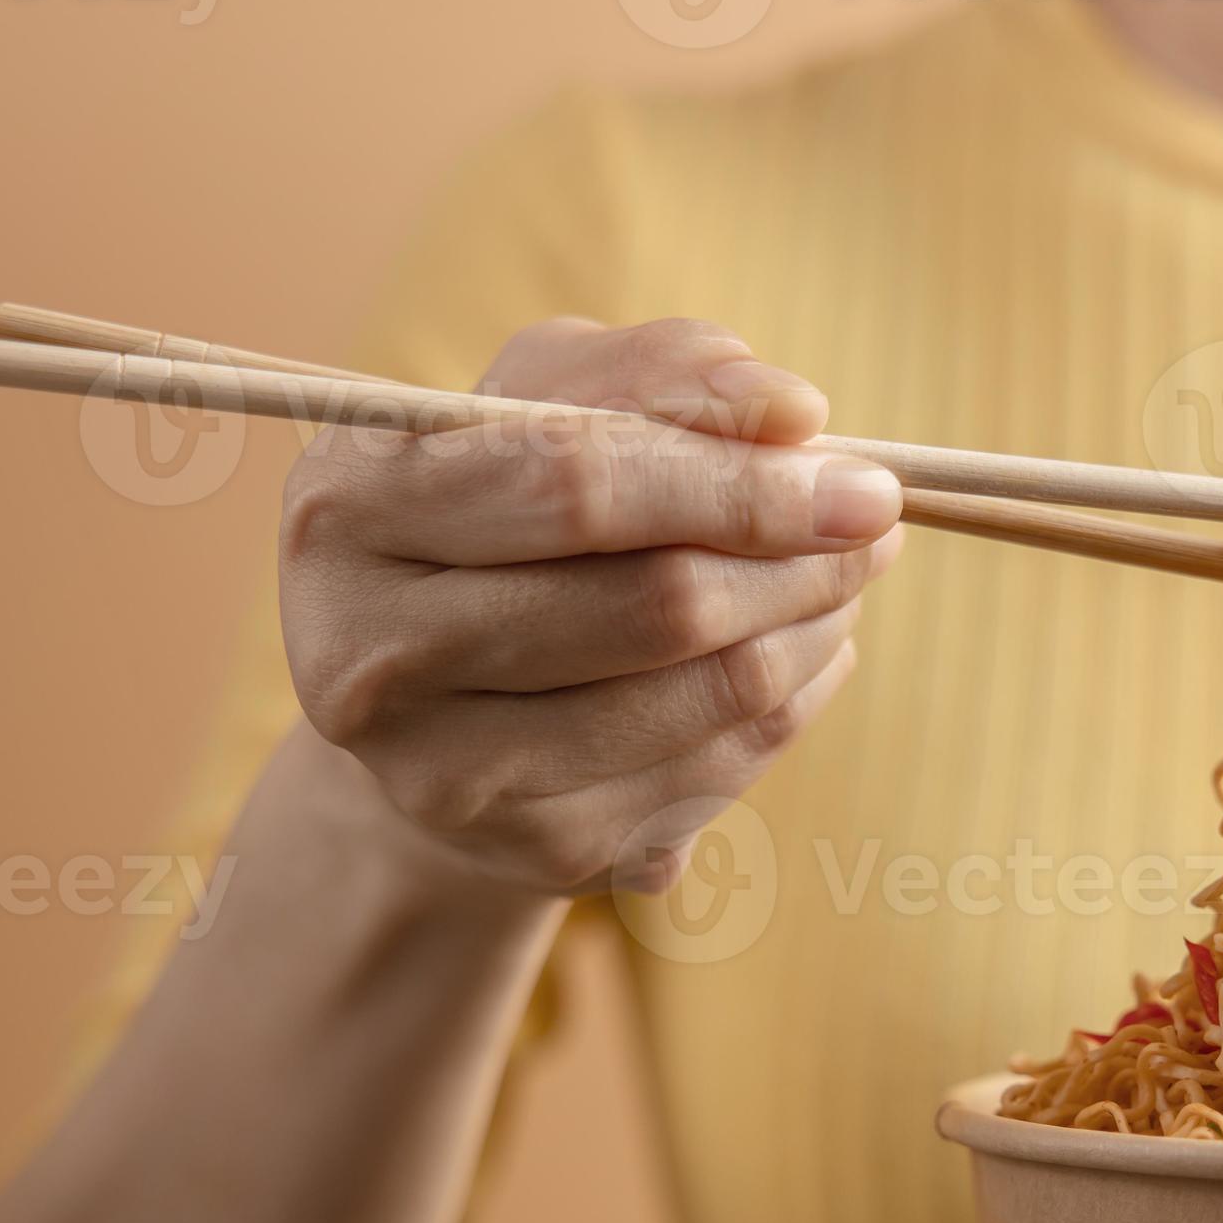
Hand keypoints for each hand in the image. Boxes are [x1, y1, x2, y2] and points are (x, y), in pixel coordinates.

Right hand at [277, 317, 903, 897]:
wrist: (420, 690)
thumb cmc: (491, 506)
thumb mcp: (538, 398)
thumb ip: (654, 370)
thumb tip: (788, 412)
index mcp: (350, 511)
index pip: (574, 485)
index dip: (730, 476)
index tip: (850, 464)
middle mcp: (369, 659)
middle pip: (649, 607)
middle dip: (793, 557)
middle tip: (872, 522)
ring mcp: (446, 775)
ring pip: (699, 701)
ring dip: (808, 629)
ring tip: (839, 576)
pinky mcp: (532, 852)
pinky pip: (716, 776)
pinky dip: (788, 705)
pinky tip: (793, 652)